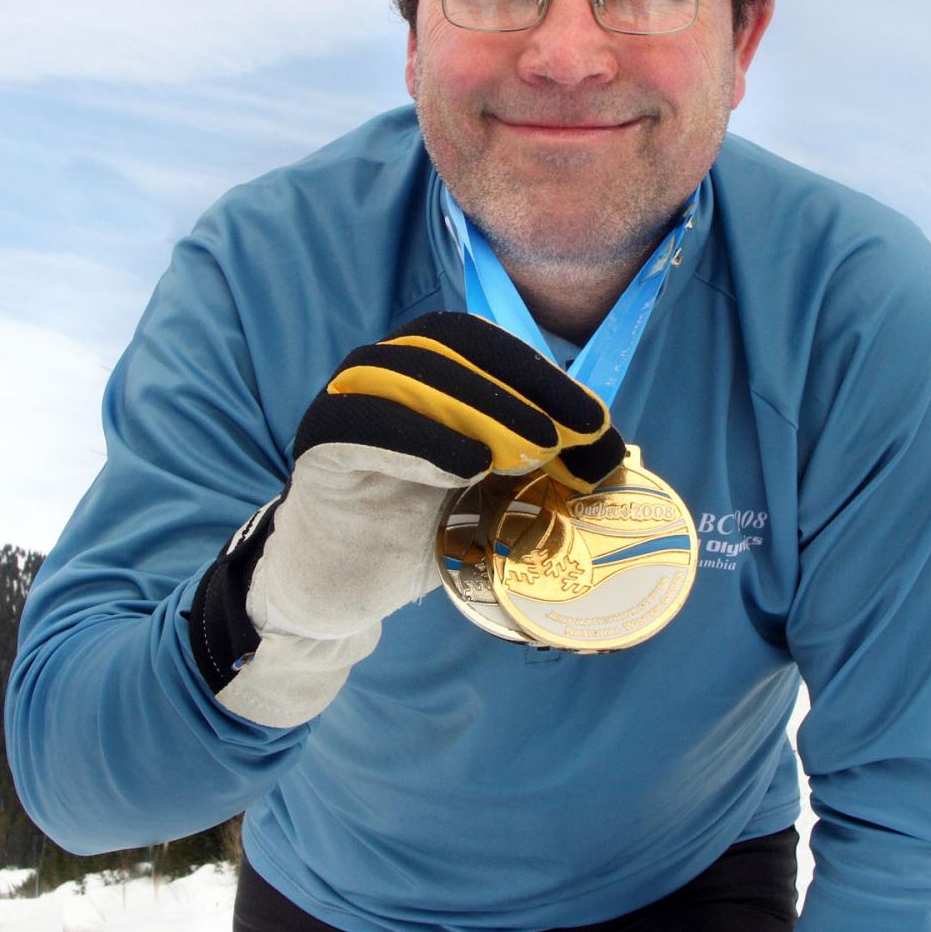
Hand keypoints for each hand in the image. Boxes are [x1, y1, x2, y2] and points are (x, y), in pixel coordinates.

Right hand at [252, 310, 625, 640]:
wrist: (340, 588)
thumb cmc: (419, 533)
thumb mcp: (490, 495)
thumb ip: (535, 465)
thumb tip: (611, 457)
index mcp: (427, 370)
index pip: (486, 344)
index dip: (543, 372)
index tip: (594, 422)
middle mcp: (383, 371)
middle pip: (454, 347)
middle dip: (525, 387)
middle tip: (573, 438)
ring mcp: (346, 402)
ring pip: (411, 374)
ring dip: (481, 406)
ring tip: (533, 450)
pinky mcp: (319, 448)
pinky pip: (363, 424)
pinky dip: (421, 440)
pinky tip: (468, 466)